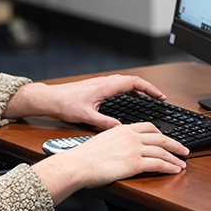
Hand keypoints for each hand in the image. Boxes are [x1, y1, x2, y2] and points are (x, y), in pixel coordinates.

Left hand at [3, 74, 166, 129]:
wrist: (50, 98)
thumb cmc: (65, 104)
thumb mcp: (86, 117)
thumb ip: (105, 124)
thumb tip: (121, 129)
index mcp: (105, 87)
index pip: (133, 82)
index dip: (150, 88)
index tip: (160, 96)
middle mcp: (104, 82)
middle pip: (132, 80)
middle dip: (148, 88)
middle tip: (159, 98)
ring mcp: (100, 83)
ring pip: (125, 81)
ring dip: (138, 88)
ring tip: (149, 98)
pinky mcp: (96, 86)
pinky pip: (118, 84)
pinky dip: (128, 89)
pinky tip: (129, 97)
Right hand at [32, 123, 188, 204]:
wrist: (77, 164)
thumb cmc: (83, 157)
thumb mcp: (100, 142)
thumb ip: (114, 142)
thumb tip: (118, 150)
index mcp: (122, 129)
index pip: (148, 127)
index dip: (161, 134)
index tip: (166, 139)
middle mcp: (130, 136)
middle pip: (160, 138)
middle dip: (175, 144)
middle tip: (184, 150)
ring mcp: (133, 149)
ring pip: (162, 151)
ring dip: (175, 157)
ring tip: (182, 163)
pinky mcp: (134, 163)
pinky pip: (158, 164)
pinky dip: (170, 167)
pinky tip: (176, 170)